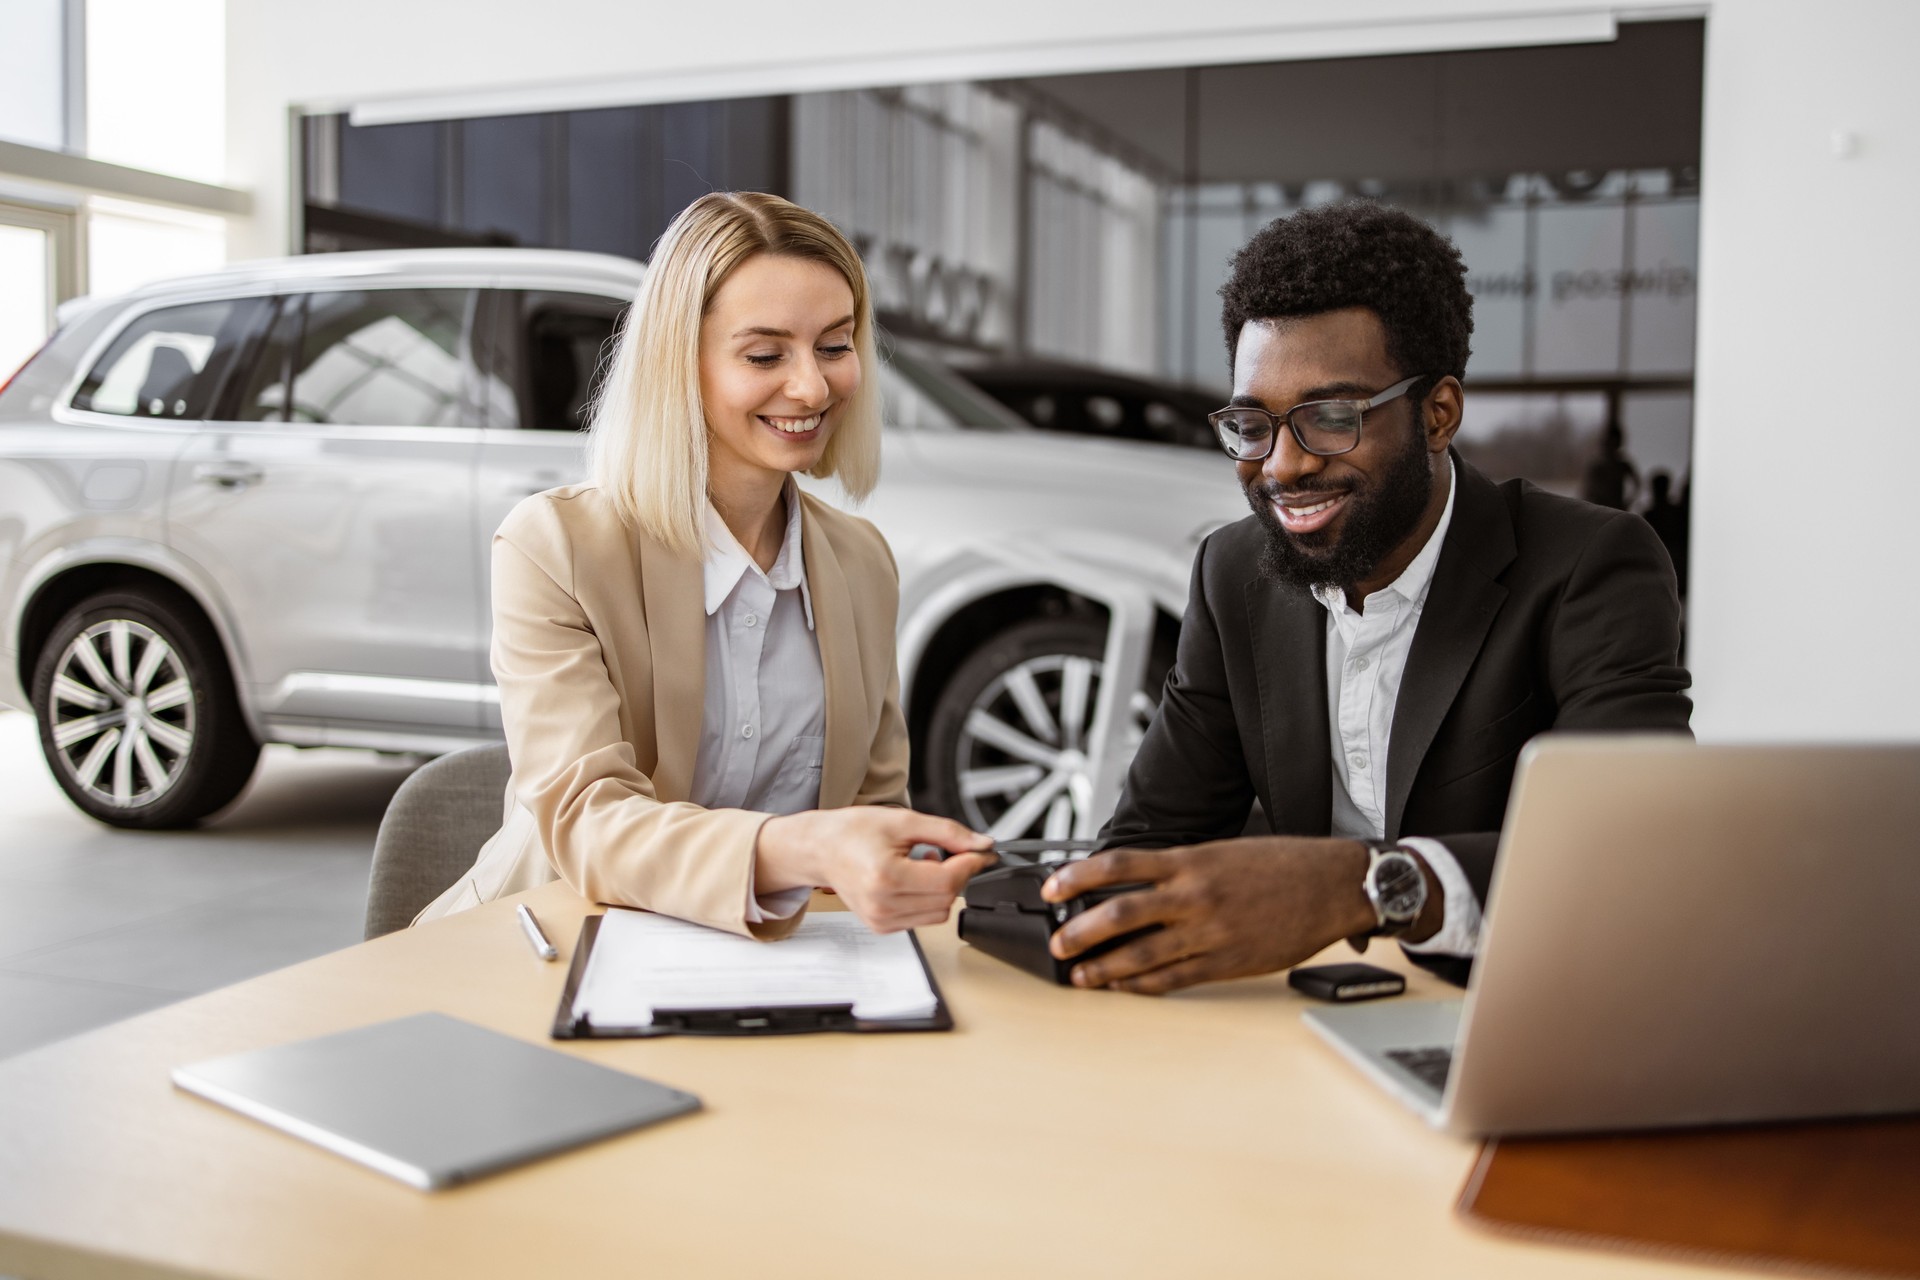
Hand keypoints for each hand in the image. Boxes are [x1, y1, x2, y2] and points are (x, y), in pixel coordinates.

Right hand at [756, 808, 994, 932]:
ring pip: (939, 911)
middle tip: (945, 850)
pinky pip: (923, 918)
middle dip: (956, 873)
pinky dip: (926, 899)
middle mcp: (883, 905)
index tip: (980, 850)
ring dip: (942, 888)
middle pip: (947, 898)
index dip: (971, 863)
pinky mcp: (882, 927)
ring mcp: (881, 920)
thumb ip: (948, 832)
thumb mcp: (903, 821)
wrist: (820, 849)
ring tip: (921, 863)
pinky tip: (910, 879)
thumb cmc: (852, 832)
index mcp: (886, 877)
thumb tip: (982, 844)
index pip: (948, 880)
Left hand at [1040, 838, 1383, 993]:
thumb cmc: (1280, 866)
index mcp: (1191, 861)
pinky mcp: (1226, 962)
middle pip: (1121, 914)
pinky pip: (1175, 979)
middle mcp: (1195, 896)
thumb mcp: (1222, 852)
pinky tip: (1124, 987)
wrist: (1330, 886)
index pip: (1119, 865)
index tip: (1052, 886)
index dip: (1078, 876)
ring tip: (1081, 976)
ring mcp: (1210, 933)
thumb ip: (1179, 869)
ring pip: (1143, 955)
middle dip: (1081, 931)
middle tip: (1057, 944)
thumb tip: (1134, 883)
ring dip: (1105, 968)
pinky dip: (1144, 985)